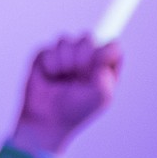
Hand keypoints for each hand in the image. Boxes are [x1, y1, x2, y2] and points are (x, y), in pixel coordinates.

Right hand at [9, 33, 120, 156]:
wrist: (47, 118)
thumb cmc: (77, 110)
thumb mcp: (102, 96)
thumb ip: (108, 73)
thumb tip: (102, 53)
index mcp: (104, 67)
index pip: (111, 46)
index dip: (103, 51)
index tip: (96, 65)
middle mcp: (85, 58)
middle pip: (87, 38)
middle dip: (81, 59)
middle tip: (77, 77)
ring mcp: (64, 55)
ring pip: (65, 40)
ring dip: (63, 62)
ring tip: (62, 79)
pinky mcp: (45, 55)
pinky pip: (48, 48)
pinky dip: (49, 65)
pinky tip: (50, 77)